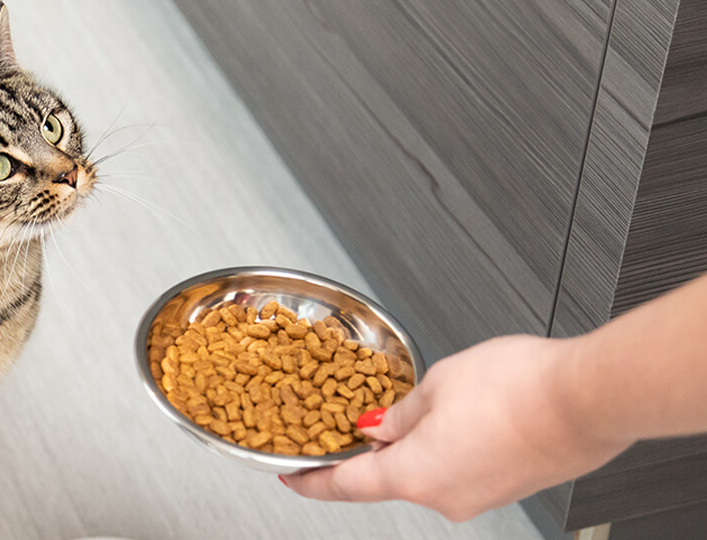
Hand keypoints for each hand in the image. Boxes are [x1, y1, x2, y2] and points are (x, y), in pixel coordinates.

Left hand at [281, 335, 633, 520]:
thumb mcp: (439, 383)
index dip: (312, 479)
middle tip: (361, 418)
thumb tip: (380, 427)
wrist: (589, 399)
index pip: (345, 486)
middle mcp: (445, 498)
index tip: (291, 475)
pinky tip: (465, 415)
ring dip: (417, 442)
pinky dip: (450, 445)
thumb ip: (401, 410)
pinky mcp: (509, 486)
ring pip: (429, 470)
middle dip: (373, 449)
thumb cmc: (520, 388)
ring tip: (431, 402)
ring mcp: (480, 497)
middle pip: (388, 477)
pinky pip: (463, 468)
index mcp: (414, 476)